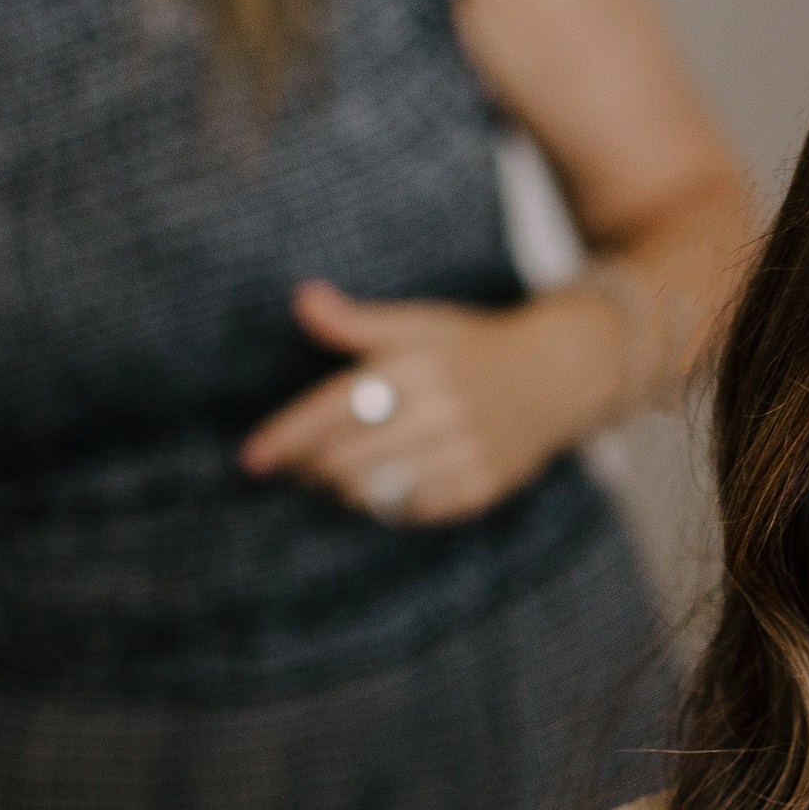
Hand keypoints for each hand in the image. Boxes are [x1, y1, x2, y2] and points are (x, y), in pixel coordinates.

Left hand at [240, 279, 608, 527]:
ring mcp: (465, 454)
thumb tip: (302, 299)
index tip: (254, 457)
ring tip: (330, 475)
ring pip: (376, 490)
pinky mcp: (481, 488)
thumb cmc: (470, 348)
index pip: (336, 408)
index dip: (288, 436)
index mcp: (418, 367)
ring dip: (341, 488)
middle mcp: (442, 412)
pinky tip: (378, 486)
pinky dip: (384, 503)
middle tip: (293, 464)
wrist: (554, 377)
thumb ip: (355, 322)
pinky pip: (412, 510)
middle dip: (309, 466)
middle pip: (347, 457)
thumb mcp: (417, 324)